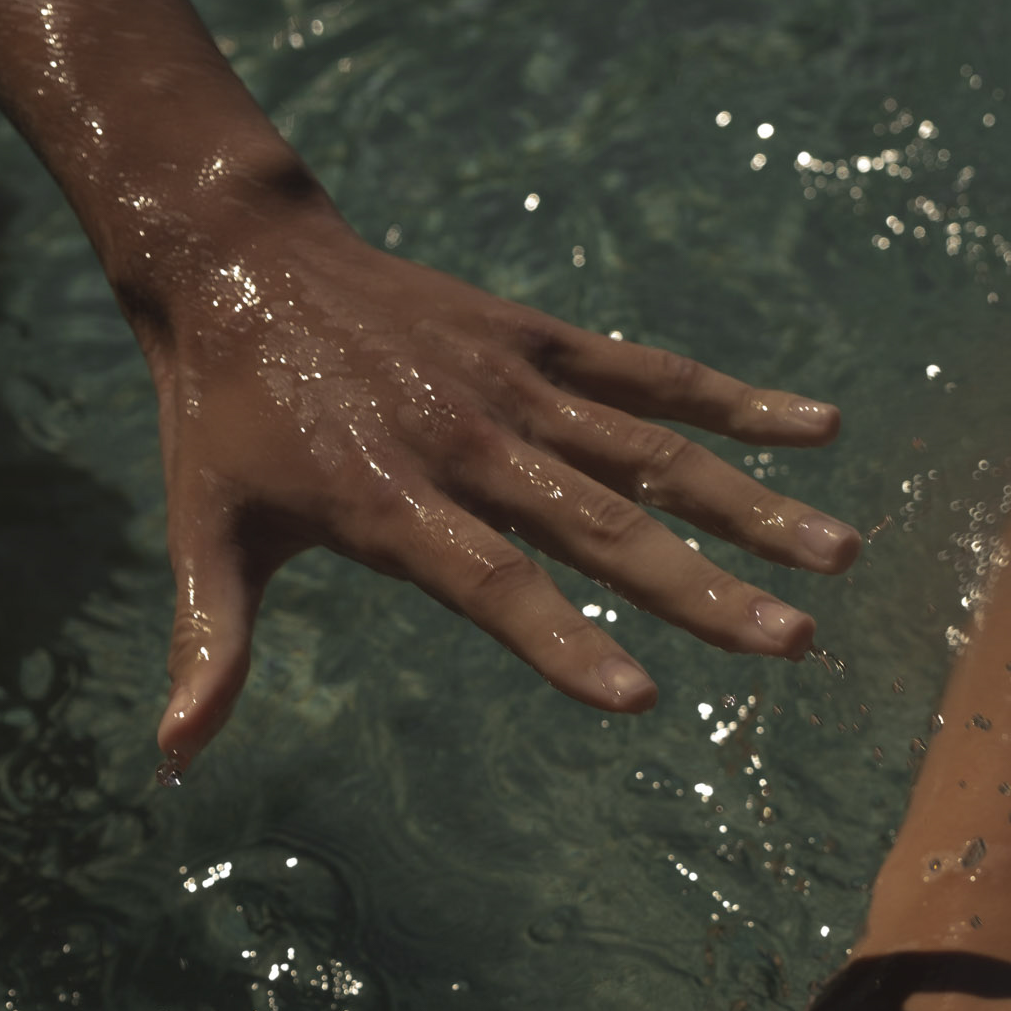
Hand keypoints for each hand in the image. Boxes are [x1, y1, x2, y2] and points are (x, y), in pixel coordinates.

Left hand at [143, 199, 854, 769]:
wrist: (234, 255)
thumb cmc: (222, 414)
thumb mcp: (203, 530)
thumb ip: (209, 642)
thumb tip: (170, 756)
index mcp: (389, 502)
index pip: (492, 583)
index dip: (562, 641)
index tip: (640, 697)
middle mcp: (469, 444)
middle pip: (601, 526)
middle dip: (702, 589)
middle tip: (793, 643)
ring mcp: (514, 385)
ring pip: (651, 451)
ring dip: (750, 503)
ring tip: (839, 551)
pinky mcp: (538, 338)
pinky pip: (650, 374)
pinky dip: (731, 402)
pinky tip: (814, 426)